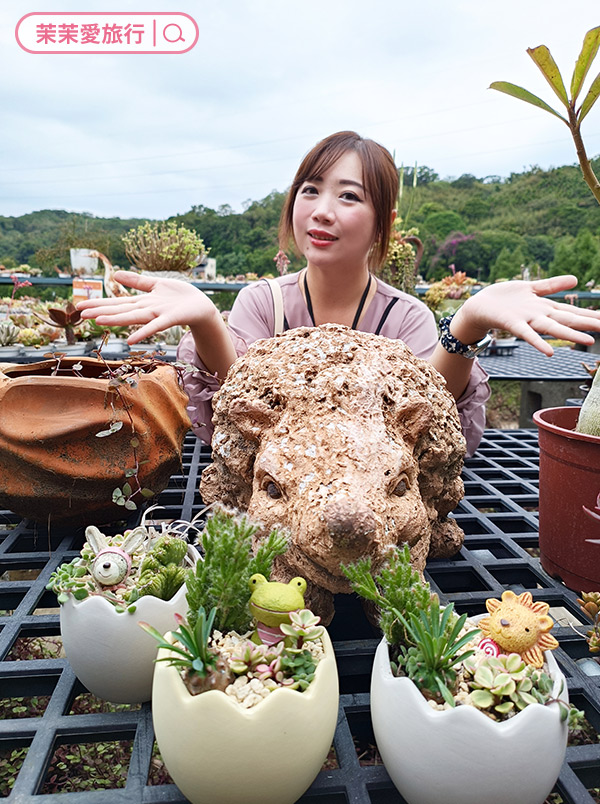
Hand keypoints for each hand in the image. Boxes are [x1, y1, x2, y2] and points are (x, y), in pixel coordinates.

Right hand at [76, 271, 216, 344]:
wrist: (201, 305)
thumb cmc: (179, 296)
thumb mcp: (155, 284)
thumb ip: (136, 281)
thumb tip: (115, 275)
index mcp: (142, 302)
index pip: (116, 302)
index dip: (99, 303)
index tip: (80, 306)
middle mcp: (146, 310)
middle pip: (121, 310)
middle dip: (101, 311)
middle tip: (80, 313)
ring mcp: (157, 315)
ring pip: (133, 317)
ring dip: (116, 320)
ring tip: (98, 321)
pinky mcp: (170, 318)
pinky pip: (155, 327)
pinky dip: (144, 333)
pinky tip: (131, 341)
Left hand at [454, 275, 599, 355]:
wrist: (479, 306)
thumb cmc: (504, 298)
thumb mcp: (532, 288)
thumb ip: (553, 285)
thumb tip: (576, 280)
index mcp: (545, 307)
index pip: (572, 311)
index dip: (589, 315)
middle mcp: (539, 316)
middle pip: (567, 320)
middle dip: (587, 324)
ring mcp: (527, 320)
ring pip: (552, 327)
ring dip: (570, 335)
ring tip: (589, 341)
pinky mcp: (512, 323)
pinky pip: (527, 334)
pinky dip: (538, 343)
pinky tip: (549, 352)